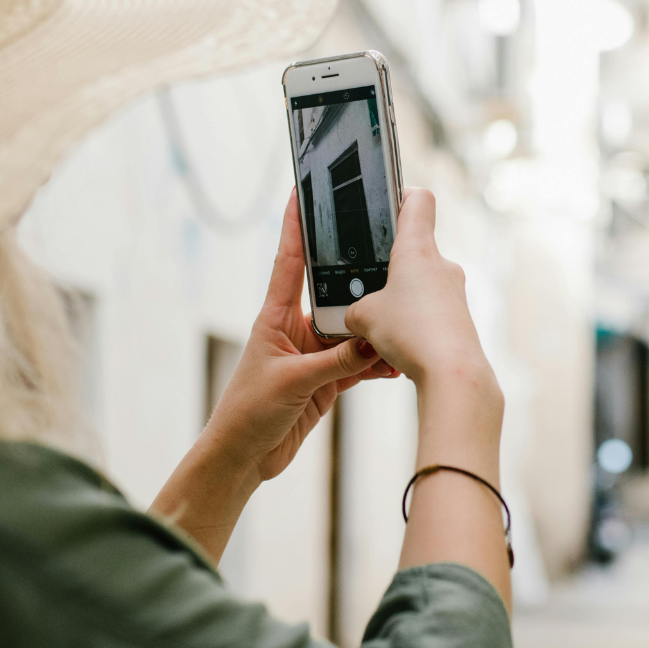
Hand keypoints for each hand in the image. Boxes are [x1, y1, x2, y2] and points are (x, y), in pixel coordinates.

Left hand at [203, 189, 397, 480]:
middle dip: (360, 282)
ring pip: (353, 332)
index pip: (288, 261)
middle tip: (389, 262)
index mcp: (275, 317)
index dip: (294, 225)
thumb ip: (335, 362)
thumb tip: (373, 343)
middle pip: (334, 294)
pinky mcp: (327, 380)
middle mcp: (296, 329)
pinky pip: (359, 364)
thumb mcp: (293, 383)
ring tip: (404, 323)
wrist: (244, 456)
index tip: (302, 190)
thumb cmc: (248, 413)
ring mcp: (313, 355)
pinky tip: (397, 364)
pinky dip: (378, 364)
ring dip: (376, 332)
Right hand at [344, 189, 492, 388]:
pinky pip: (431, 312)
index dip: (401, 195)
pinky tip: (400, 344)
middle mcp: (442, 265)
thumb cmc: (412, 335)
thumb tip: (358, 314)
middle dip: (389, 267)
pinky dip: (415, 323)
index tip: (388, 202)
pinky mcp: (460, 318)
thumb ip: (353, 308)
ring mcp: (455, 292)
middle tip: (368, 285)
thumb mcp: (363, 318)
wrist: (452, 374)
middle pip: (414, 249)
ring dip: (402, 299)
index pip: (418, 200)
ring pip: (421, 285)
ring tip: (381, 325)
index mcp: (417, 249)